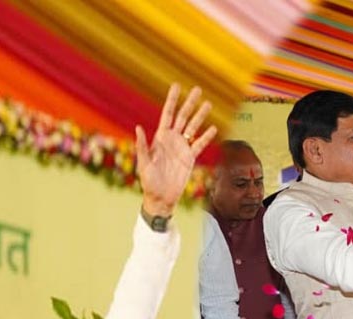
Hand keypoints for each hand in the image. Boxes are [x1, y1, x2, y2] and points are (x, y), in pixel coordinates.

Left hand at [135, 83, 216, 217]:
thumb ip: (142, 146)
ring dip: (201, 116)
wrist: (161, 198)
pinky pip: (200, 145)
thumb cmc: (148, 182)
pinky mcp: (190, 158)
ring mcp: (182, 148)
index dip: (172, 100)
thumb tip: (138, 127)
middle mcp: (172, 140)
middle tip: (198, 89)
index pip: (167, 114)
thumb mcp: (143, 163)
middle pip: (183, 117)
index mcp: (160, 138)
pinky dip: (206, 137)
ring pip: (193, 128)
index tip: (177, 86)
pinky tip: (213, 128)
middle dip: (190, 103)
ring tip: (209, 104)